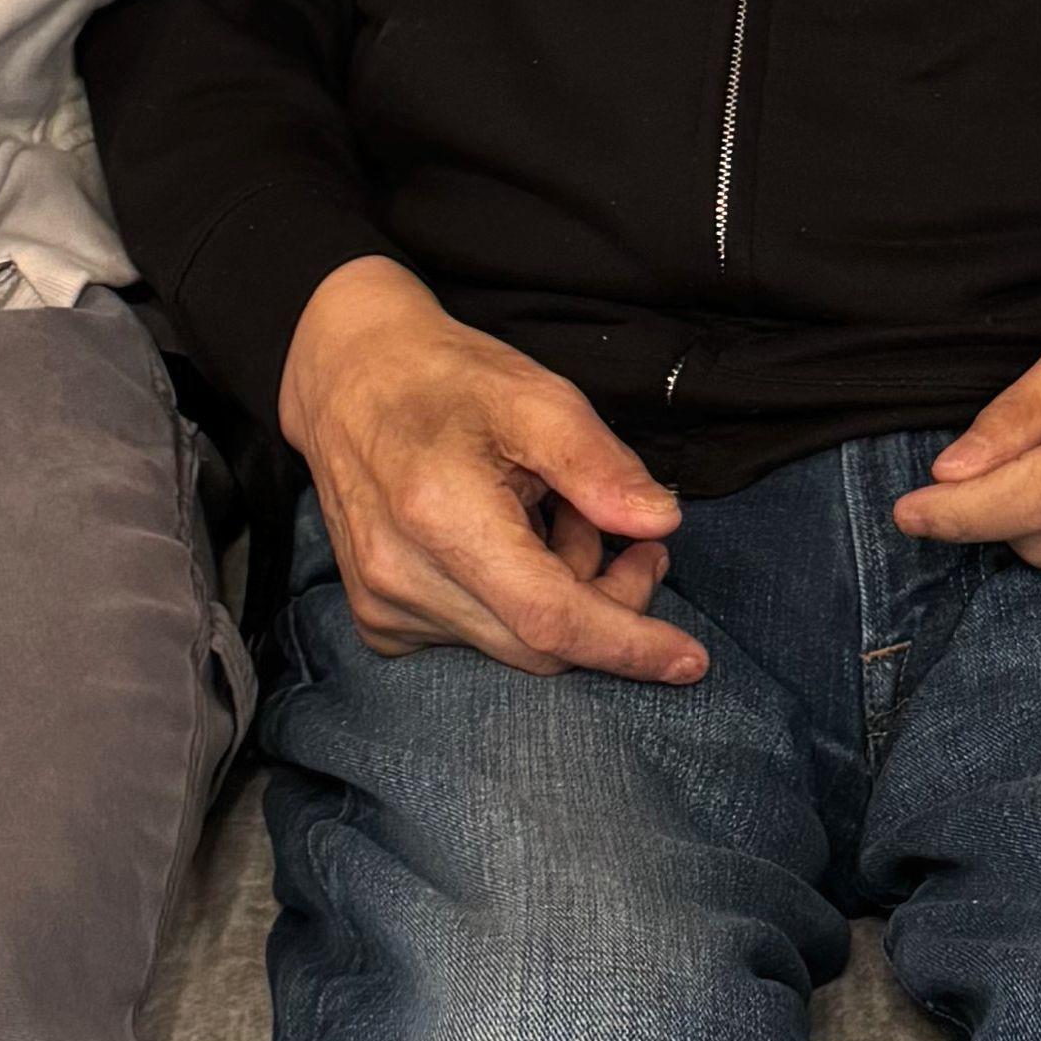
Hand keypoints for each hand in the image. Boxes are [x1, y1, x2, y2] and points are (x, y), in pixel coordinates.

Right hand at [279, 256, 706, 683]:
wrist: (348, 380)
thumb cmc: (448, 380)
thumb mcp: (536, 395)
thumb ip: (599, 464)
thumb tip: (661, 523)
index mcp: (441, 515)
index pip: (550, 616)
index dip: (628, 644)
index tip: (692, 661)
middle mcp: (402, 576)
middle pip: (541, 642)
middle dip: (608, 602)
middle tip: (633, 538)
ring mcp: (383, 605)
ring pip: (515, 644)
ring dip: (561, 592)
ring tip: (554, 514)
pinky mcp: (379, 620)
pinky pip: (480, 640)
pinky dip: (518, 603)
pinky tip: (512, 543)